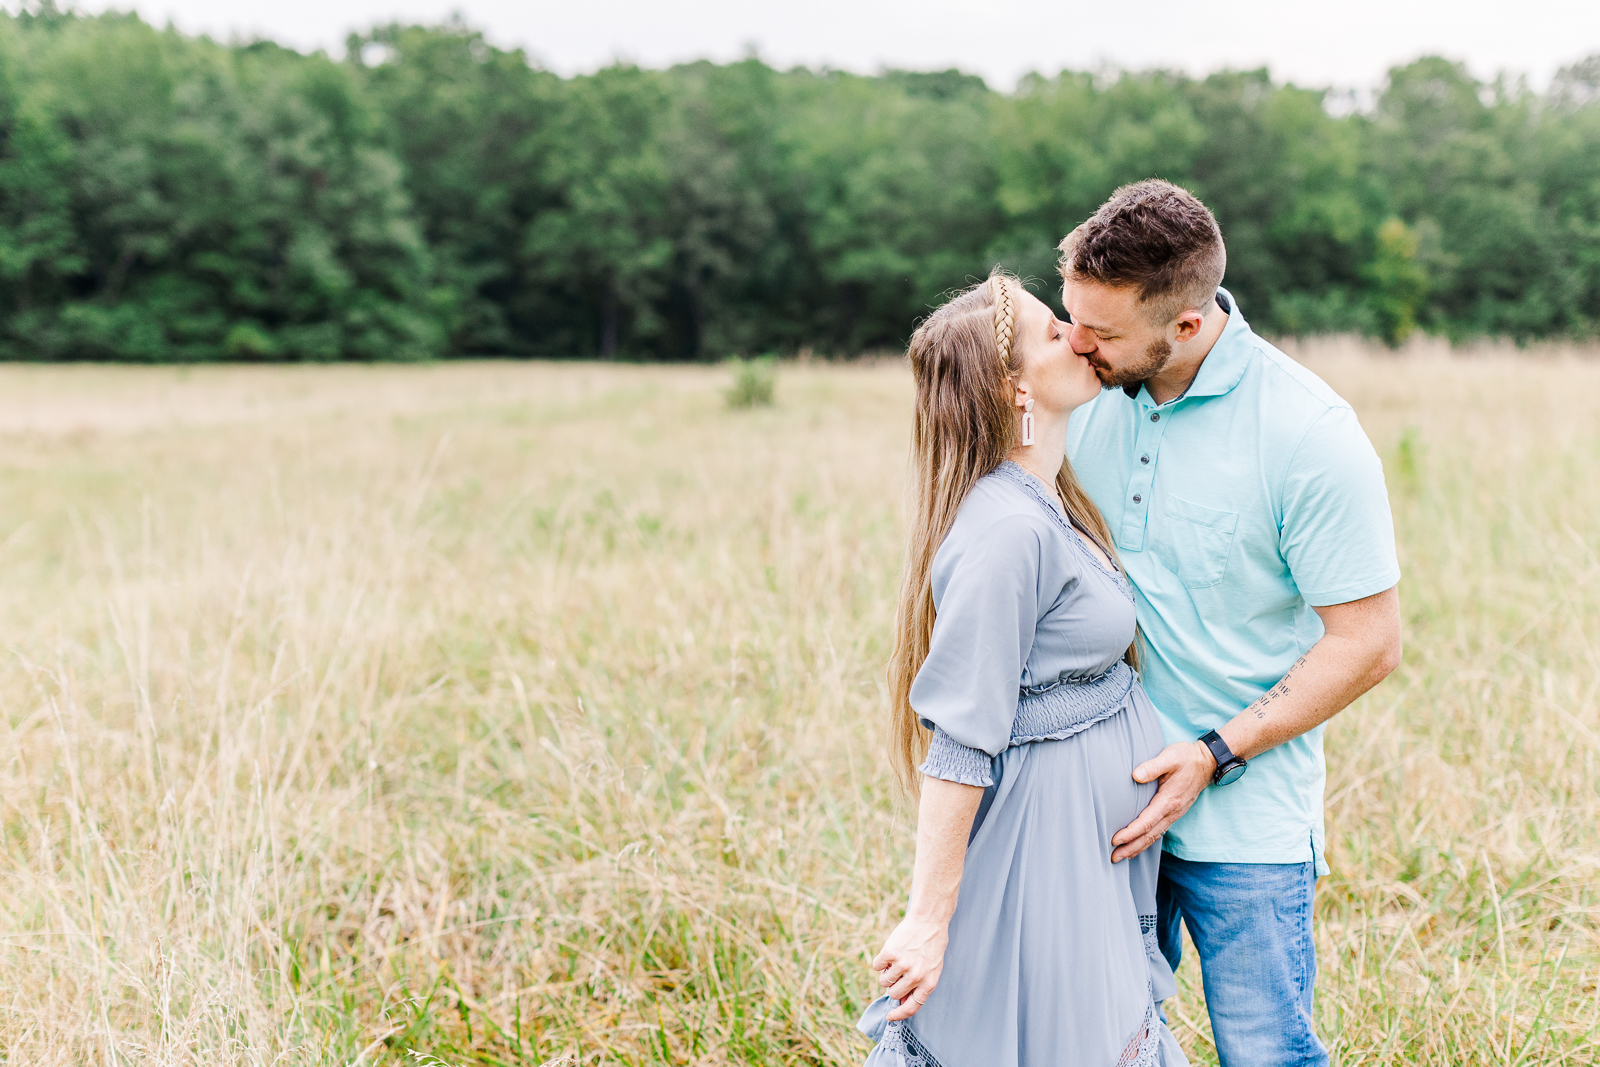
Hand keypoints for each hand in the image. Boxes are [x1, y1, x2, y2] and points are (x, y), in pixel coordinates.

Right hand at [871, 915, 948, 1020]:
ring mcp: (902, 965)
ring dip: (886, 972)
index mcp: (928, 983)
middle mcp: (915, 977)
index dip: (899, 1014)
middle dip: (893, 986)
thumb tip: (900, 1002)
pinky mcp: (890, 953)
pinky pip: (876, 966)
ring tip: (897, 959)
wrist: (929, 920)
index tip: (889, 1017)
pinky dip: (880, 961)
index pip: (911, 1007)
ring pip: (883, 981)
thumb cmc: (932, 945)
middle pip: (893, 993)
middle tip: (899, 972)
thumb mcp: (932, 969)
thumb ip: (919, 986)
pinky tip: (892, 951)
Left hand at [1110, 740, 1214, 862]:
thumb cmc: (1187, 758)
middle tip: (1113, 858)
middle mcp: (1172, 811)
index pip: (1146, 822)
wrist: (1208, 762)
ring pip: (1155, 836)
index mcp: (1168, 801)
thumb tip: (1136, 775)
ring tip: (1122, 857)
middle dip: (1130, 848)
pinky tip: (1138, 845)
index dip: (1130, 833)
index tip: (1115, 840)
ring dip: (1137, 848)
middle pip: (1149, 836)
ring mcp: (1174, 814)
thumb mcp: (1170, 757)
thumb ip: (1152, 766)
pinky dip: (1147, 841)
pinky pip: (1159, 831)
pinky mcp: (1174, 812)